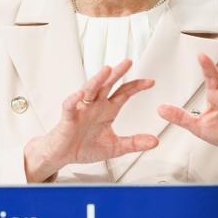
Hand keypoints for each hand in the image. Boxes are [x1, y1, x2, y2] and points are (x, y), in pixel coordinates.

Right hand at [24, 59, 158, 182]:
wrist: (62, 155)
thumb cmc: (83, 147)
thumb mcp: (115, 147)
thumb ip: (134, 143)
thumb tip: (154, 141)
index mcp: (107, 110)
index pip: (123, 93)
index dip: (136, 86)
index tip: (150, 82)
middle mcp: (94, 106)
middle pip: (107, 85)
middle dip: (118, 73)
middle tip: (128, 62)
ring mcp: (81, 110)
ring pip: (90, 90)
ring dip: (98, 79)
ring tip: (107, 70)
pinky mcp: (68, 118)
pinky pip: (70, 106)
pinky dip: (74, 99)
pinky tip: (80, 94)